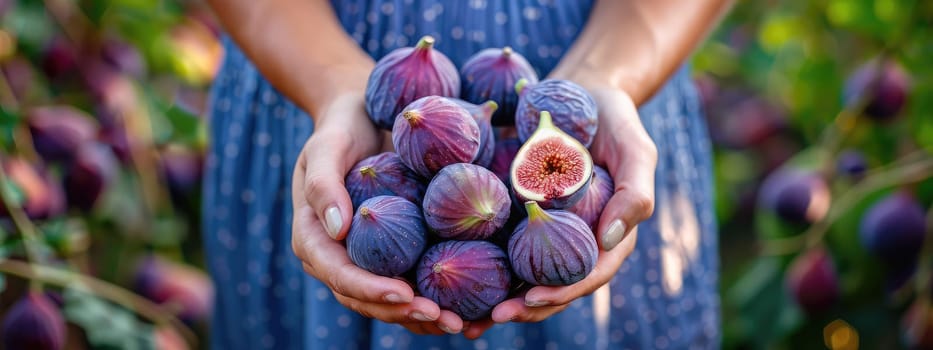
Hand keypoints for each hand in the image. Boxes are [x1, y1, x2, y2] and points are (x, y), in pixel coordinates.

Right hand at [290, 92, 464, 334]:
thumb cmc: (340, 129)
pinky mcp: (398, 252)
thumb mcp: (325, 146)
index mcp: (315, 240)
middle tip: (443, 318)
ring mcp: (370, 259)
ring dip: (425, 317)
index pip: (340, 275)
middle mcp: (341, 258)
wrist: (363, 117)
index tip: (405, 294)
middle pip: (368, 299)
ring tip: (463, 324)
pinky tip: (473, 306)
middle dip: (404, 312)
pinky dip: (440, 297)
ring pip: (393, 300)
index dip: (371, 290)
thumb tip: (336, 229)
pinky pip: (416, 281)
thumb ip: (324, 185)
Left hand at [464, 87, 656, 337]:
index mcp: (605, 237)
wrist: (581, 92)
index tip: (532, 300)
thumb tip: (608, 239)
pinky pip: (496, 241)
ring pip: (519, 274)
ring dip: (494, 299)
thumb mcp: (637, 151)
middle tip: (491, 318)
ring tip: (462, 318)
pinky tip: (445, 273)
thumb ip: (634, 195)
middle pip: (549, 285)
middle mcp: (572, 241)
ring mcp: (542, 230)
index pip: (586, 275)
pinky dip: (475, 261)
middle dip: (522, 307)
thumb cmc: (616, 121)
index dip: (561, 293)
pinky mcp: (515, 214)